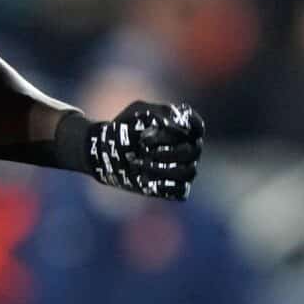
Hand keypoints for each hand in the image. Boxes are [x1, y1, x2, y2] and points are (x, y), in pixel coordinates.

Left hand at [82, 101, 203, 199]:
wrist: (105, 151)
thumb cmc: (125, 128)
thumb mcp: (138, 113)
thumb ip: (159, 114)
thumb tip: (178, 127)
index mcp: (182, 127)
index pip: (198, 128)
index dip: (189, 128)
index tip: (165, 127)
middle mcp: (186, 148)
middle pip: (193, 151)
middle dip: (168, 150)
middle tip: (143, 147)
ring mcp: (181, 169)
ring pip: (188, 172)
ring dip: (163, 169)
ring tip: (139, 163)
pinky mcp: (171, 187)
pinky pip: (179, 191)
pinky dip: (163, 185)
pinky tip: (143, 178)